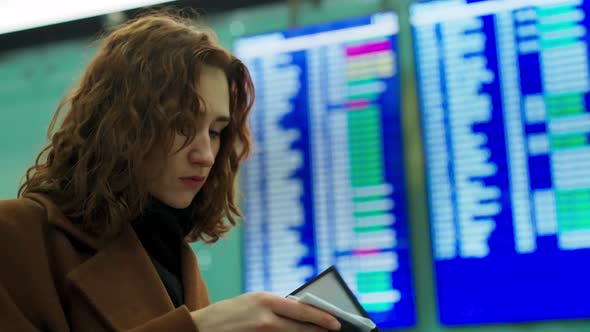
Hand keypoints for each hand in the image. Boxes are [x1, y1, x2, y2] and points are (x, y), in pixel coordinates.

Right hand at [190, 292, 341, 331]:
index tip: (336, 323)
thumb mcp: (253, 301)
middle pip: (301, 328)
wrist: (201, 327)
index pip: (302, 310)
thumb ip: (275, 307)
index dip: (321, 317)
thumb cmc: (229, 312)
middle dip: (318, 331)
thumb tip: (301, 313)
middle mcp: (266, 318)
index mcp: (266, 300)